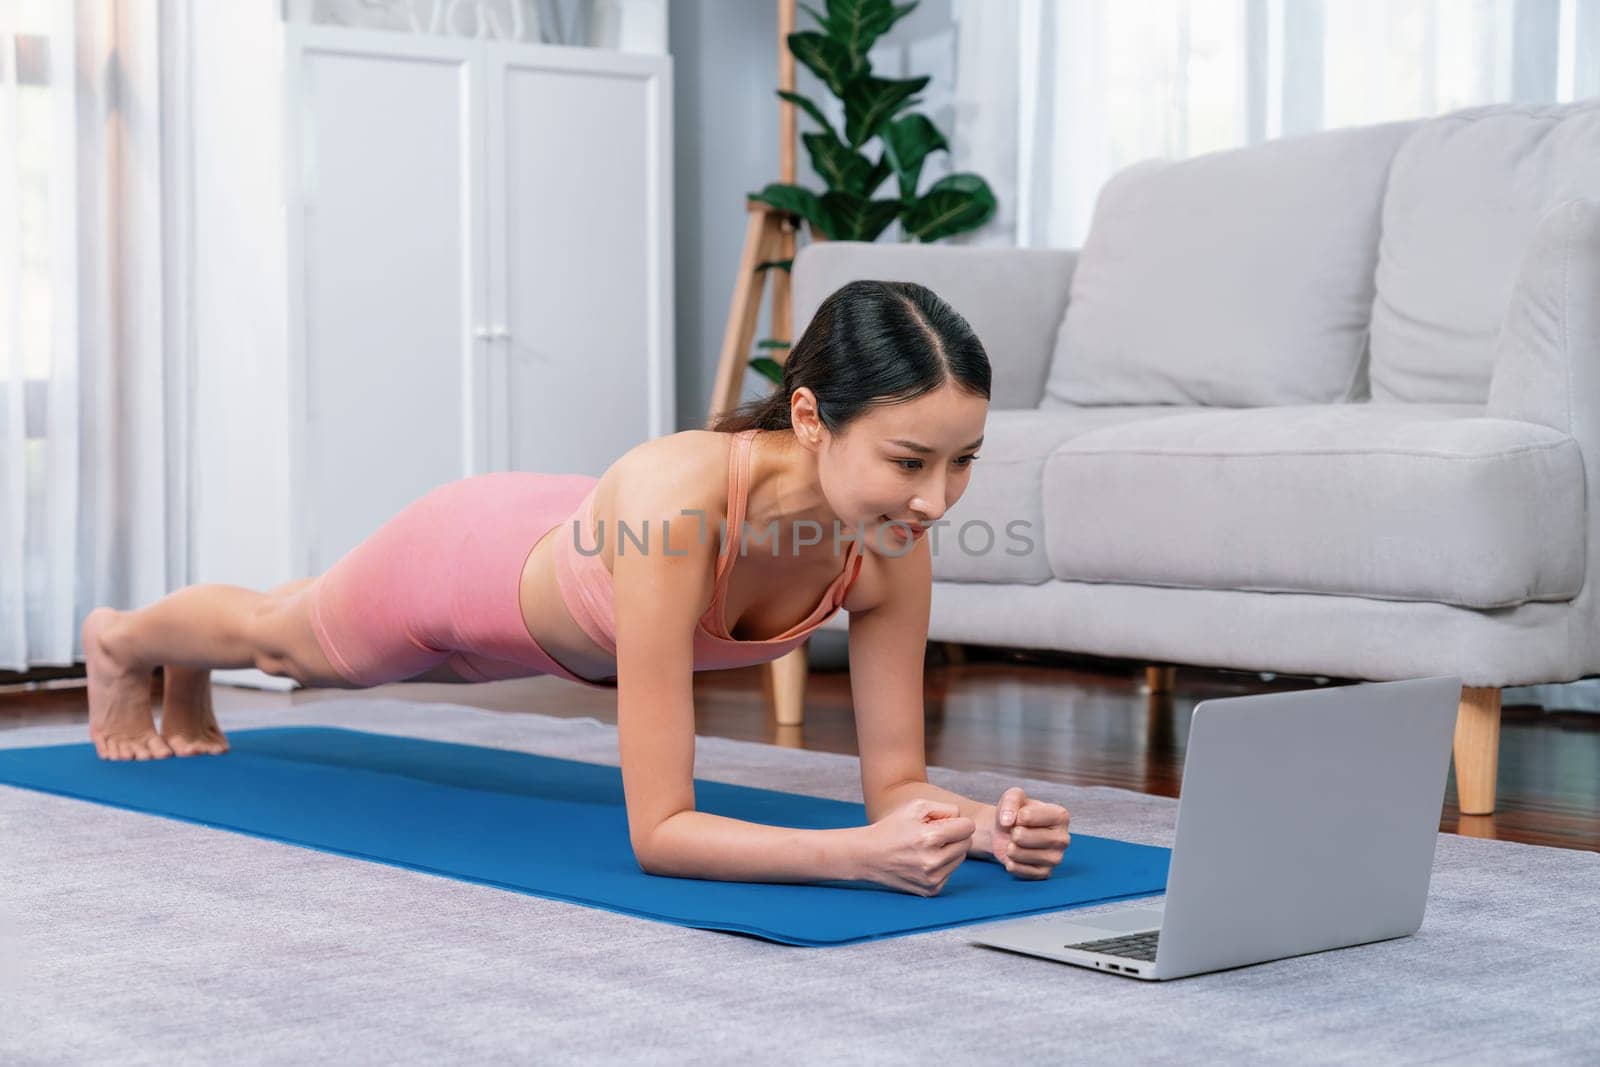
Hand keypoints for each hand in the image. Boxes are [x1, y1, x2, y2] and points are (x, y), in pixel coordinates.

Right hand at [859, 799, 975, 896]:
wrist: (868, 856)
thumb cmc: (892, 828)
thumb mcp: (916, 807)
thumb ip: (945, 809)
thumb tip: (963, 821)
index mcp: (930, 838)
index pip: (968, 827)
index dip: (958, 822)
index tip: (944, 823)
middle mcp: (933, 862)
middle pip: (967, 844)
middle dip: (955, 836)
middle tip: (934, 834)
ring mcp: (932, 879)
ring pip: (960, 859)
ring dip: (950, 851)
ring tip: (927, 847)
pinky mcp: (931, 891)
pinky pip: (950, 872)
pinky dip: (941, 865)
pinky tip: (923, 860)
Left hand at [990, 787, 1070, 878]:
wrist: (1008, 832)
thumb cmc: (1016, 813)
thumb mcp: (1013, 797)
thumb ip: (1010, 800)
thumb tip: (1007, 821)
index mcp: (1061, 816)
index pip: (1026, 816)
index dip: (1015, 816)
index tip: (1020, 816)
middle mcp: (1063, 838)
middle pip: (1023, 836)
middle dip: (1012, 833)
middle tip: (1017, 832)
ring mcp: (1056, 858)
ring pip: (1021, 854)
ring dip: (1010, 848)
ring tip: (1015, 843)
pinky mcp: (1046, 873)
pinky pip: (1020, 870)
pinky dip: (1011, 863)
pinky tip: (1016, 856)